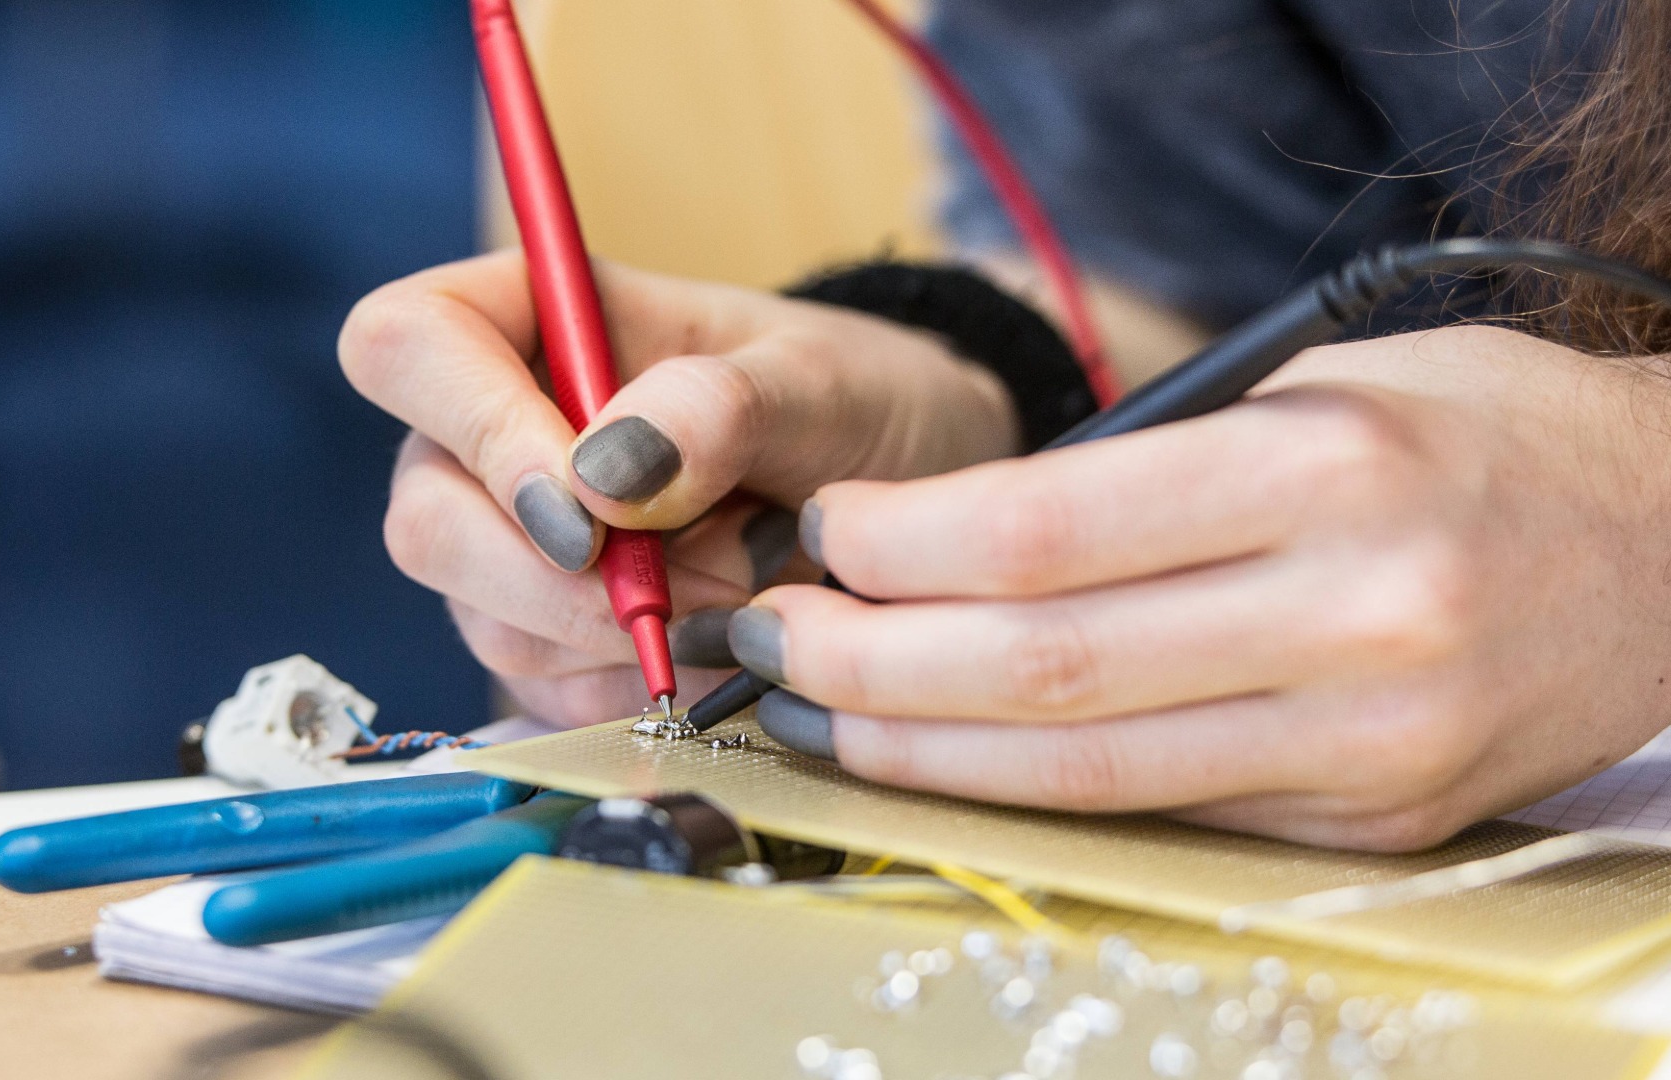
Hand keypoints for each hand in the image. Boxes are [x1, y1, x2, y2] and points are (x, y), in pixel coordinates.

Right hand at [339, 251, 1017, 726]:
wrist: (900, 502)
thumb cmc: (853, 405)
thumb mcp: (820, 383)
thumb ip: (719, 406)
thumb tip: (601, 473)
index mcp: (533, 318)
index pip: (405, 345)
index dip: (475, 431)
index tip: (588, 509)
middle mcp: (491, 434)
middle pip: (425, 519)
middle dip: (563, 579)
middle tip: (709, 573)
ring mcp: (507, 546)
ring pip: (487, 624)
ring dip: (623, 634)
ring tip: (744, 582)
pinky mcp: (545, 640)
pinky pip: (547, 694)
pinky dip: (640, 685)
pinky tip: (720, 641)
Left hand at [736, 326, 1670, 849]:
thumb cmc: (1484, 435)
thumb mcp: (1330, 390)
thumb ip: (1154, 469)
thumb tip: (954, 542)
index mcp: (1331, 472)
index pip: (1045, 529)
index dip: (899, 544)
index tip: (822, 534)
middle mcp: (1356, 618)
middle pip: (1038, 667)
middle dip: (867, 660)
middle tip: (773, 639)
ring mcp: (1370, 746)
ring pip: (1081, 772)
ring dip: (917, 747)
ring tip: (819, 711)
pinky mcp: (1370, 825)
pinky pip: (1159, 813)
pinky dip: (1028, 787)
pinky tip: (946, 754)